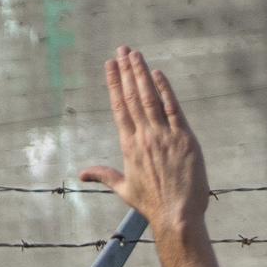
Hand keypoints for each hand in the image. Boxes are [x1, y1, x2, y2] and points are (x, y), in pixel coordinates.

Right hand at [75, 48, 208, 236]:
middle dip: (126, 71)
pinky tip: (158, 74)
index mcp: (128, 145)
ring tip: (135, 54)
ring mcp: (165, 136)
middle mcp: (144, 137)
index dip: (113, 84)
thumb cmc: (152, 205)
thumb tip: (81, 174)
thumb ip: (103, 175)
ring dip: (141, 74)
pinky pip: (174, 109)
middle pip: (131, 97)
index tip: (110, 65)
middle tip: (122, 50)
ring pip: (150, 98)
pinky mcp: (185, 140)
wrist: (177, 216)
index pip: (118, 107)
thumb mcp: (124, 189)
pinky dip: (165, 91)